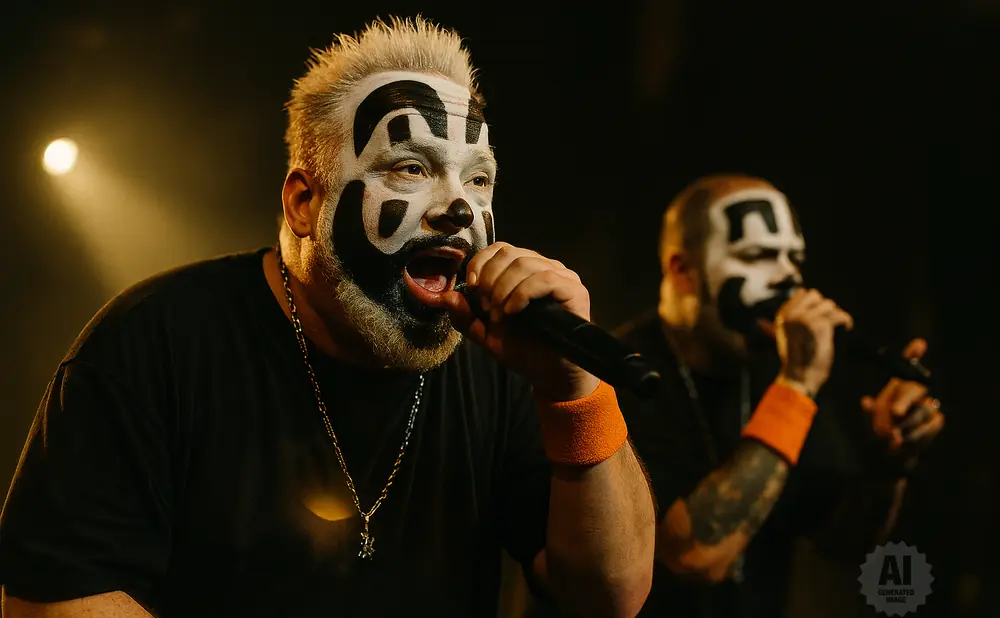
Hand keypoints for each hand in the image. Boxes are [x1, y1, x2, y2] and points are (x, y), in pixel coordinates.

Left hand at [443, 242, 598, 400]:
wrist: (549, 375)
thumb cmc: (523, 351)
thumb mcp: (486, 335)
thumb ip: (465, 316)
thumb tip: (444, 297)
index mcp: (524, 271)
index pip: (499, 249)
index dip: (480, 264)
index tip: (472, 288)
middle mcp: (544, 268)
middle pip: (509, 253)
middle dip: (490, 280)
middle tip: (487, 308)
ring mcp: (562, 277)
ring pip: (525, 263)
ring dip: (504, 290)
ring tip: (501, 315)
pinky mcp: (574, 290)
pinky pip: (545, 278)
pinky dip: (523, 293)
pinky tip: (514, 311)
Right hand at [774, 289, 853, 394]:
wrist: (800, 376)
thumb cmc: (798, 359)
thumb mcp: (788, 334)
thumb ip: (795, 316)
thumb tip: (806, 295)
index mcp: (783, 315)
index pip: (802, 293)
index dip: (814, 304)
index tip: (821, 315)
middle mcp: (791, 314)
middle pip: (815, 295)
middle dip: (825, 307)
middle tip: (830, 321)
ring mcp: (804, 319)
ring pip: (828, 304)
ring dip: (836, 315)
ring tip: (838, 326)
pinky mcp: (819, 326)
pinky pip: (838, 315)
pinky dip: (846, 321)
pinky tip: (847, 328)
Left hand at [861, 338, 944, 454]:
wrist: (889, 452)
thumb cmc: (879, 428)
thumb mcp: (870, 419)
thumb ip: (869, 410)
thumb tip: (865, 402)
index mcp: (897, 386)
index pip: (907, 366)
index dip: (913, 354)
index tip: (918, 344)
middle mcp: (914, 392)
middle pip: (916, 388)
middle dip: (905, 400)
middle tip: (895, 413)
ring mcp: (927, 405)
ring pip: (923, 409)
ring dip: (908, 424)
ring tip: (893, 435)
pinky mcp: (936, 420)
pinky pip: (930, 425)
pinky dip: (917, 434)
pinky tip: (904, 440)